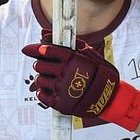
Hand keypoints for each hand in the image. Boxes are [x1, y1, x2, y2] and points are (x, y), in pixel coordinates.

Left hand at [22, 42, 139, 130]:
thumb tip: (50, 35)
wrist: (110, 98)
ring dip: (43, 79)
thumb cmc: (101, 74)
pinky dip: (44, 92)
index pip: (45, 50)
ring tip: (53, 80)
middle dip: (41, 65)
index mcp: (71, 58)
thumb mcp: (90, 54)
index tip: (29, 50)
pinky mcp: (60, 103)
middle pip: (39, 65)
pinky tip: (52, 90)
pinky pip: (41, 96)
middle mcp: (64, 72)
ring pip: (39, 80)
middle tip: (48, 67)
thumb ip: (71, 44)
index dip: (34, 49)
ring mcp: (61, 88)